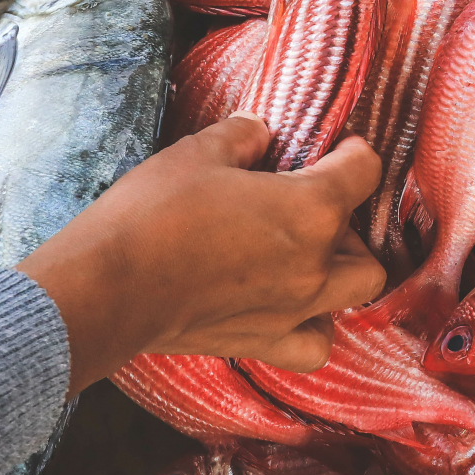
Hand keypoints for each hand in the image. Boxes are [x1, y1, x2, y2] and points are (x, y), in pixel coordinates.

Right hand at [19, 116, 386, 394]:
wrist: (109, 288)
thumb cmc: (153, 213)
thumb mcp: (198, 152)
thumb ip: (242, 135)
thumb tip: (260, 130)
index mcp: (311, 209)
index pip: (364, 171)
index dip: (352, 151)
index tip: (335, 146)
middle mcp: (316, 264)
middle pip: (365, 242)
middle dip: (347, 220)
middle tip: (307, 203)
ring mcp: (295, 309)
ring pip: (355, 292)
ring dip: (341, 271)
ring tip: (306, 255)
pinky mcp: (264, 341)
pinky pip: (315, 344)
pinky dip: (314, 326)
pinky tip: (291, 308)